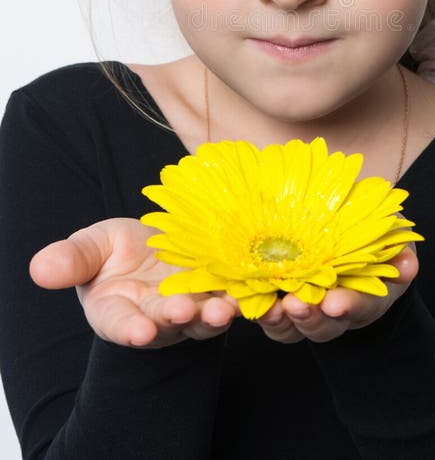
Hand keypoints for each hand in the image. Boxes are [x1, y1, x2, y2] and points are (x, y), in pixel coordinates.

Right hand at [29, 218, 240, 348]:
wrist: (155, 244)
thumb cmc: (116, 252)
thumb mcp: (91, 248)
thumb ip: (72, 260)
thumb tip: (39, 269)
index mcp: (118, 311)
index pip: (121, 325)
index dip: (130, 330)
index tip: (138, 332)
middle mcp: (155, 317)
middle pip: (166, 323)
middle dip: (174, 319)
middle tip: (182, 313)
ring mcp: (190, 307)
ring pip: (203, 317)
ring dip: (214, 315)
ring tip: (223, 309)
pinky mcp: (218, 292)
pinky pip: (232, 296)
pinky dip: (243, 295)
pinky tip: (252, 288)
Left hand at [255, 244, 418, 343]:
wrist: (344, 232)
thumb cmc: (373, 233)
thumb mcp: (392, 237)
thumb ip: (400, 251)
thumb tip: (407, 265)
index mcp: (367, 296)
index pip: (361, 307)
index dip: (349, 306)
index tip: (336, 302)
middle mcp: (334, 310)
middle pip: (321, 326)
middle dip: (309, 318)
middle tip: (295, 305)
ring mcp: (304, 307)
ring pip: (288, 327)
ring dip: (278, 319)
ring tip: (268, 307)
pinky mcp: (274, 298)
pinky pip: (261, 309)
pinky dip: (251, 306)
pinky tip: (240, 296)